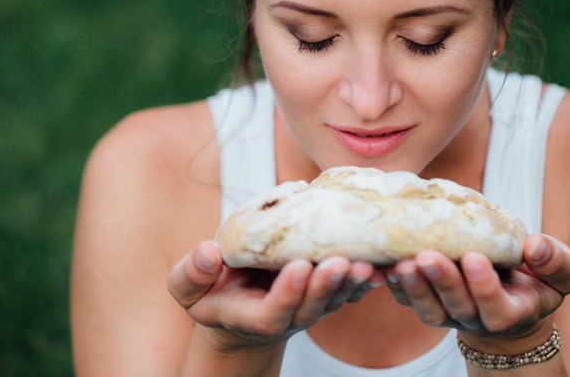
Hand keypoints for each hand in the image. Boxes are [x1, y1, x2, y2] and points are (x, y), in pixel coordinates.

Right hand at [167, 240, 380, 350]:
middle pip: (312, 307)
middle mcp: (288, 316)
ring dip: (351, 281)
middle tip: (340, 261)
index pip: (273, 312)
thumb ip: (192, 274)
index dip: (287, 292)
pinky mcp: (327, 294)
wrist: (239, 301)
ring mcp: (311, 308)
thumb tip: (207, 253)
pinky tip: (381, 261)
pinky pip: (348, 288)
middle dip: (326, 285)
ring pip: (335, 299)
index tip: (298, 267)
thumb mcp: (188, 288)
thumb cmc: (212, 292)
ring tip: (365, 261)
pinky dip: (363, 277)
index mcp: (253, 316)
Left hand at [384, 234, 569, 341]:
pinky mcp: (426, 302)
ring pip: (427, 307)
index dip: (484, 286)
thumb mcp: (562, 274)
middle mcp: (475, 317)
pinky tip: (383, 264)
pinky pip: (406, 298)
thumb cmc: (537, 280)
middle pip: (456, 306)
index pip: (496, 309)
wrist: (510, 295)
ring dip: (413, 286)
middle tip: (428, 256)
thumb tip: (536, 246)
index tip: (475, 258)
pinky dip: (393, 283)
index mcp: (509, 312)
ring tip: (401, 262)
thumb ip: (556, 262)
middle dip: (442, 281)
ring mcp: (448, 312)